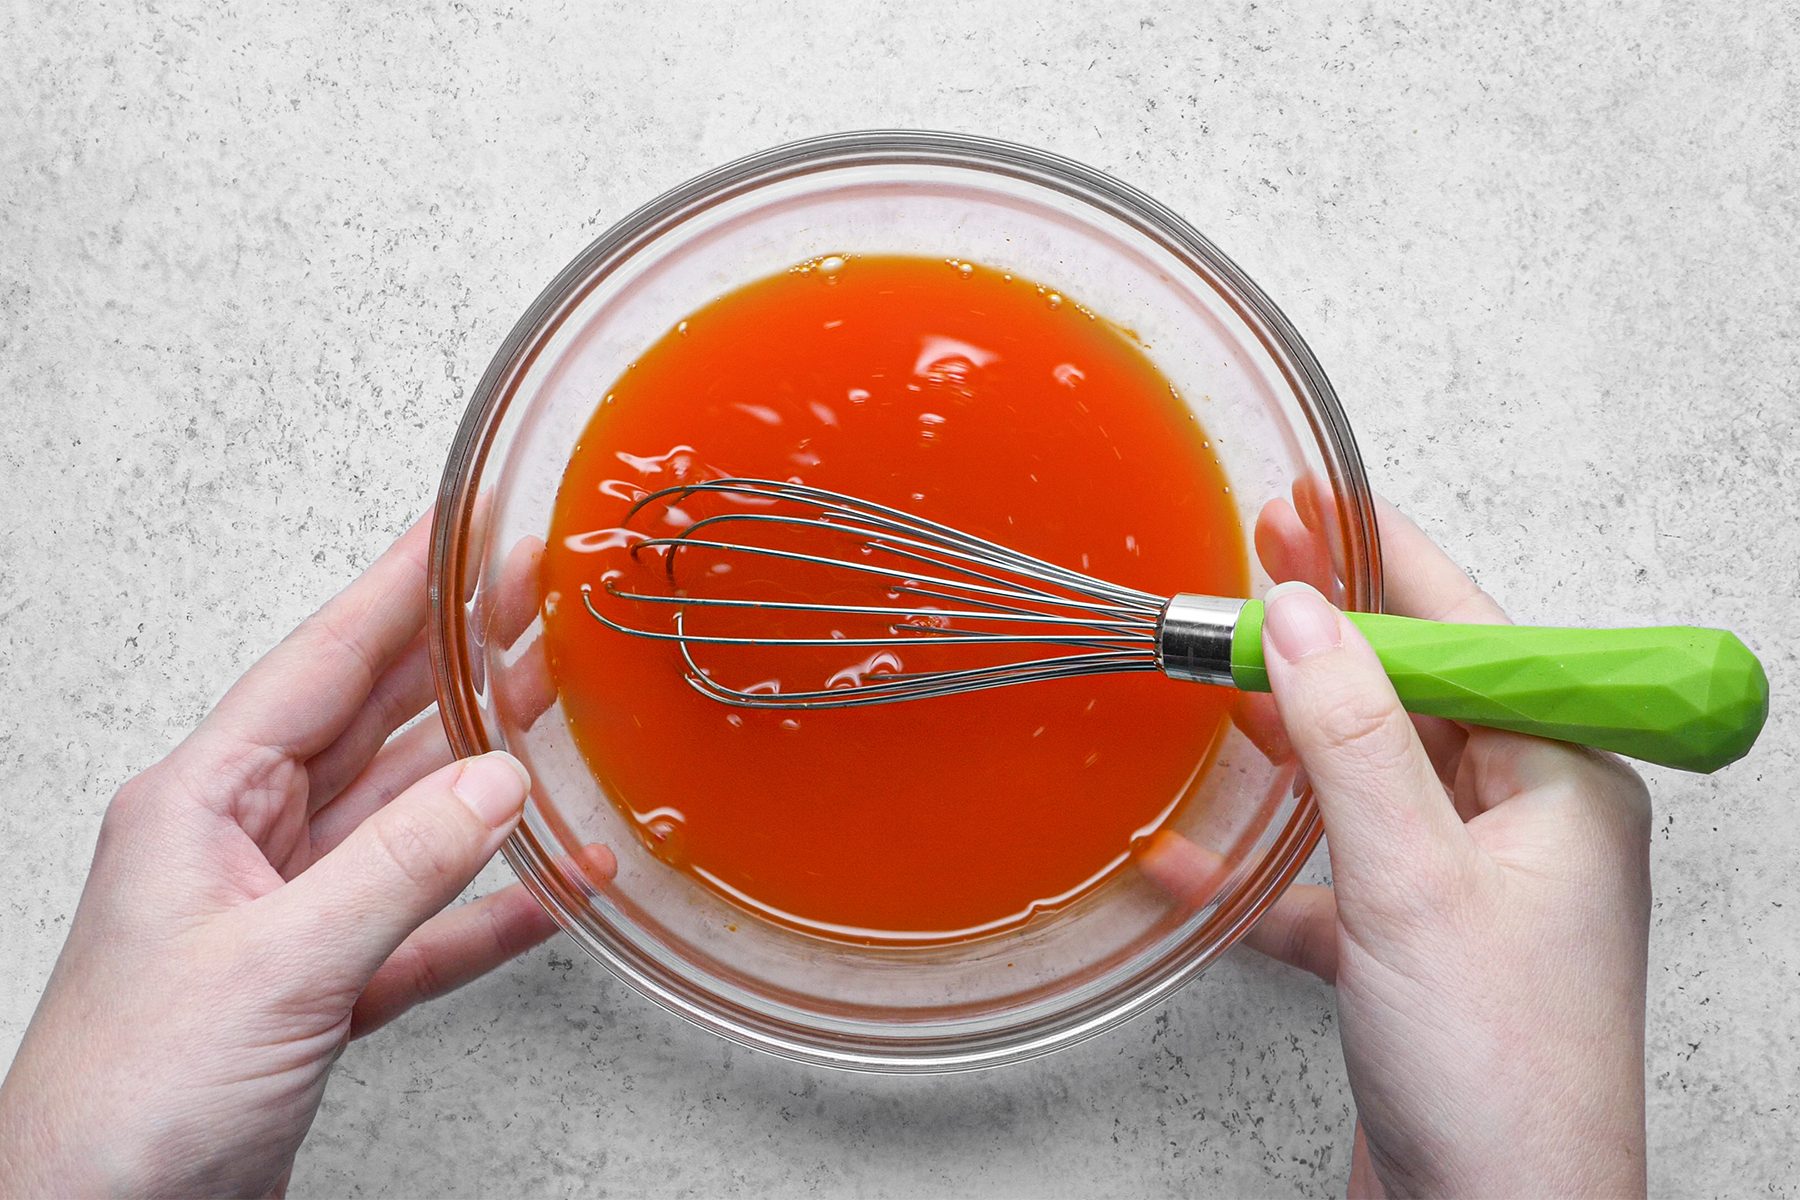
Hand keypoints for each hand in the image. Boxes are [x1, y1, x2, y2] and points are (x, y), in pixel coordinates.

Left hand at [0, 515, 594, 1197]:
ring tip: (559, 710)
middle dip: (459, 660)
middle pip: (375, 728)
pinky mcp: (324, 990)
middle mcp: (247, 845)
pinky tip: (555, 886)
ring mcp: (288, 918)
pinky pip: (428, 929)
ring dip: (488, 777)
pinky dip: (493, 910)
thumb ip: (399, 870)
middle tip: (536, 597)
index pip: (321, 666)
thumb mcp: (273, 965)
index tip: (462, 527)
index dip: (400, 588)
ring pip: (410, 822)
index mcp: (202, 805)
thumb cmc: (124, 1101)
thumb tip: (500, 784)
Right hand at [1152, 496, 1650, 1196]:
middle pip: (1407, 698)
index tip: (1310, 503)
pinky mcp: (1408, 953)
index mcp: (1561, 784)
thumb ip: (1352, 735)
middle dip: (1319, 639)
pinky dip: (1257, 867)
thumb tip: (1301, 611)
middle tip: (1243, 570)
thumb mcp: (1415, 876)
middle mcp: (1521, 828)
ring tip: (1211, 678)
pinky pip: (1324, 881)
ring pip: (1362, 783)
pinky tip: (1187, 856)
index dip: (1379, 560)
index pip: (1464, 633)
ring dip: (1283, 743)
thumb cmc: (1503, 1074)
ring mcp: (1465, 891)